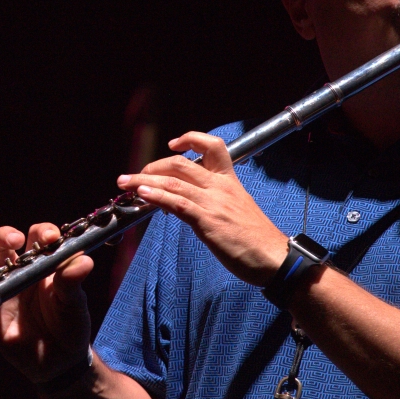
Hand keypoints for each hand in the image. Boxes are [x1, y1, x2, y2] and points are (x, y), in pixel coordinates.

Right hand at [0, 222, 93, 383]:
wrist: (60, 362)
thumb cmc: (70, 326)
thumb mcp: (75, 304)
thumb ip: (73, 282)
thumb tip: (83, 261)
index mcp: (42, 265)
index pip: (37, 236)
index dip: (41, 232)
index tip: (49, 237)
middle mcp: (19, 274)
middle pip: (3, 243)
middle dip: (4, 235)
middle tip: (15, 240)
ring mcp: (3, 293)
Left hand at [117, 131, 286, 285]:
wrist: (274, 258)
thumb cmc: (256, 239)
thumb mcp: (236, 210)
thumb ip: (212, 202)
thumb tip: (185, 203)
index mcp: (230, 181)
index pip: (212, 146)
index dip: (190, 139)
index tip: (172, 145)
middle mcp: (221, 186)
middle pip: (181, 163)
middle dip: (153, 166)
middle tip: (135, 178)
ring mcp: (214, 202)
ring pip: (173, 181)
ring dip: (143, 181)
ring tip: (125, 183)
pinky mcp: (208, 221)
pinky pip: (178, 203)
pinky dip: (157, 196)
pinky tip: (143, 195)